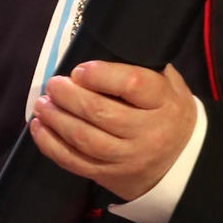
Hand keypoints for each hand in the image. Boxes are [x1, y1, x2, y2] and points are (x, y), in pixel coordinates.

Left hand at [28, 60, 197, 200]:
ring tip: (42, 104)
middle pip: (101, 113)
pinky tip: (39, 127)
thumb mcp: (171, 86)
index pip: (132, 85)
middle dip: (69, 96)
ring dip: (56, 119)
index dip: (100, 75)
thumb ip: (145, 68)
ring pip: (84, 139)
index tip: (80, 70)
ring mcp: (128, 158)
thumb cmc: (169, 114)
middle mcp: (147, 132)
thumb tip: (104, 46)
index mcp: (164, 103)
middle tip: (53, 84)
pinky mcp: (109, 176)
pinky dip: (50, 145)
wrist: (183, 165)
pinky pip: (74, 162)